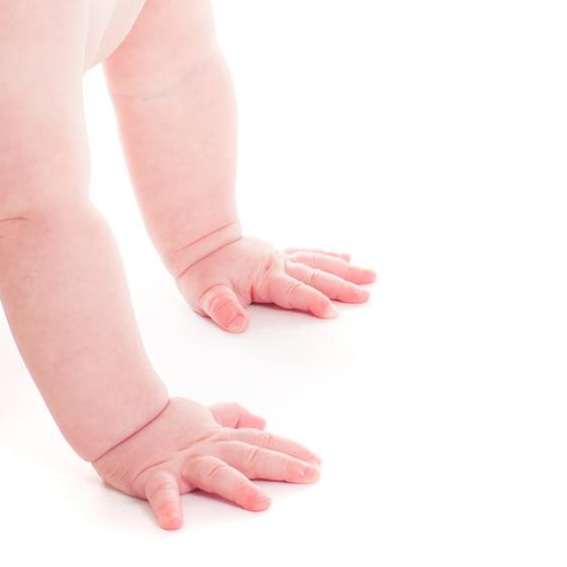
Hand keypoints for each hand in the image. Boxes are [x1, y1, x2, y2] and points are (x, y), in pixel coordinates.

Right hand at [91, 397, 319, 528]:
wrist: (116, 416)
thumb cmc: (159, 421)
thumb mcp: (201, 416)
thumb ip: (230, 418)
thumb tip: (262, 422)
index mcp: (217, 438)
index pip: (259, 442)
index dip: (288, 450)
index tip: (316, 462)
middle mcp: (205, 450)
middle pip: (248, 456)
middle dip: (281, 465)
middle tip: (309, 475)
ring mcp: (181, 464)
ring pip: (213, 473)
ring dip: (237, 488)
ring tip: (261, 504)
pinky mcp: (154, 477)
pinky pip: (162, 493)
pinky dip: (168, 506)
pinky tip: (174, 522)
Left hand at [176, 236, 374, 331]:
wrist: (196, 243)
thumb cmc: (201, 272)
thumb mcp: (204, 294)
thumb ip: (221, 307)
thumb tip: (237, 323)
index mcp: (264, 276)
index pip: (293, 291)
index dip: (312, 301)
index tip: (332, 312)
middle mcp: (277, 264)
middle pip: (314, 277)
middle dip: (341, 286)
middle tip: (366, 295)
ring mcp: (279, 258)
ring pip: (317, 263)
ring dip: (344, 270)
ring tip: (370, 276)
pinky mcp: (278, 255)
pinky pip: (308, 254)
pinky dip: (327, 255)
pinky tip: (346, 256)